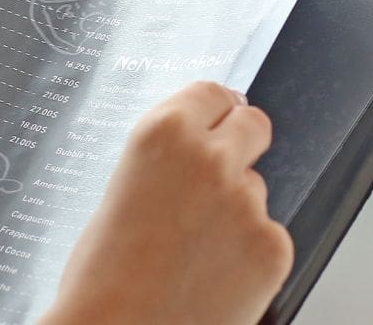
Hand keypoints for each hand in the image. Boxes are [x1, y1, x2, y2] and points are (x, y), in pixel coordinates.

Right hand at [41, 82, 293, 324]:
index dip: (214, 113)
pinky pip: (270, 236)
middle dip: (241, 144)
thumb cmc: (101, 280)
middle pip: (253, 124)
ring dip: (238, 210)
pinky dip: (249, 254)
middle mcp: (210, 158)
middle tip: (219, 176)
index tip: (217, 121)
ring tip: (194, 251)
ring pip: (257, 188)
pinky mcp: (272, 247)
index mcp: (162, 134)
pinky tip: (212, 276)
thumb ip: (164, 161)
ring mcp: (247, 202)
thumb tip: (195, 152)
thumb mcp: (120, 193)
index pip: (213, 93)